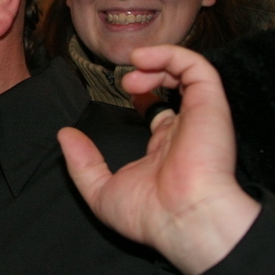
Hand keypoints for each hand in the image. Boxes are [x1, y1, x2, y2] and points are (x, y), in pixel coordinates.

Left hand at [58, 44, 260, 274]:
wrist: (184, 220)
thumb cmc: (150, 215)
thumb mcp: (101, 190)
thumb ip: (82, 163)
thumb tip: (64, 136)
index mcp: (166, 148)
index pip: (160, 109)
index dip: (142, 92)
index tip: (124, 90)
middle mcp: (185, 129)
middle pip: (173, 85)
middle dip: (147, 73)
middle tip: (124, 81)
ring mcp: (199, 116)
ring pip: (187, 71)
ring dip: (156, 61)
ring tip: (134, 67)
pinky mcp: (210, 105)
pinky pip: (198, 67)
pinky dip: (170, 54)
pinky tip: (143, 58)